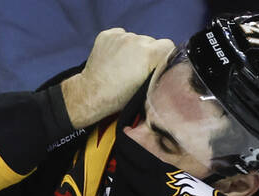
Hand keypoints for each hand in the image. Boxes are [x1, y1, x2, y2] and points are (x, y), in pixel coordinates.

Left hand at [59, 28, 175, 128]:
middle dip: (148, 54)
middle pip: (151, 42)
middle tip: (137, 70)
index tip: (157, 67)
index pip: (168, 46)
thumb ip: (159, 71)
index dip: (164, 57)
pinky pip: (121, 36)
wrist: (90, 94)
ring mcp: (120, 37)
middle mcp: (136, 41)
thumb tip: (165, 63)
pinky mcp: (107, 35)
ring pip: (136, 39)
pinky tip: (114, 59)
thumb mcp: (146, 88)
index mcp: (149, 54)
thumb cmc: (117, 97)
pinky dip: (120, 45)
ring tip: (123, 66)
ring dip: (133, 49)